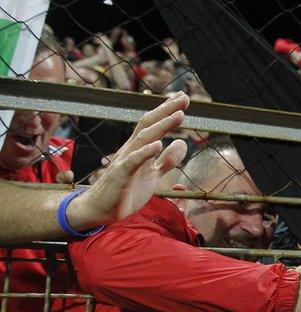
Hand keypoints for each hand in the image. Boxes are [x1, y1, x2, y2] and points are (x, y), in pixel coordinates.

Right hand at [67, 93, 189, 228]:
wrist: (101, 210)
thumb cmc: (126, 191)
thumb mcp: (153, 175)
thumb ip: (167, 161)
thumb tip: (182, 143)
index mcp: (140, 149)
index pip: (154, 125)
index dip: (168, 111)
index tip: (183, 98)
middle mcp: (132, 150)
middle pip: (149, 125)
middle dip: (167, 110)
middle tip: (184, 97)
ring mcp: (125, 161)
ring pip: (144, 139)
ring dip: (161, 126)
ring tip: (178, 115)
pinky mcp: (120, 175)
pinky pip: (133, 162)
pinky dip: (145, 153)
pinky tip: (158, 145)